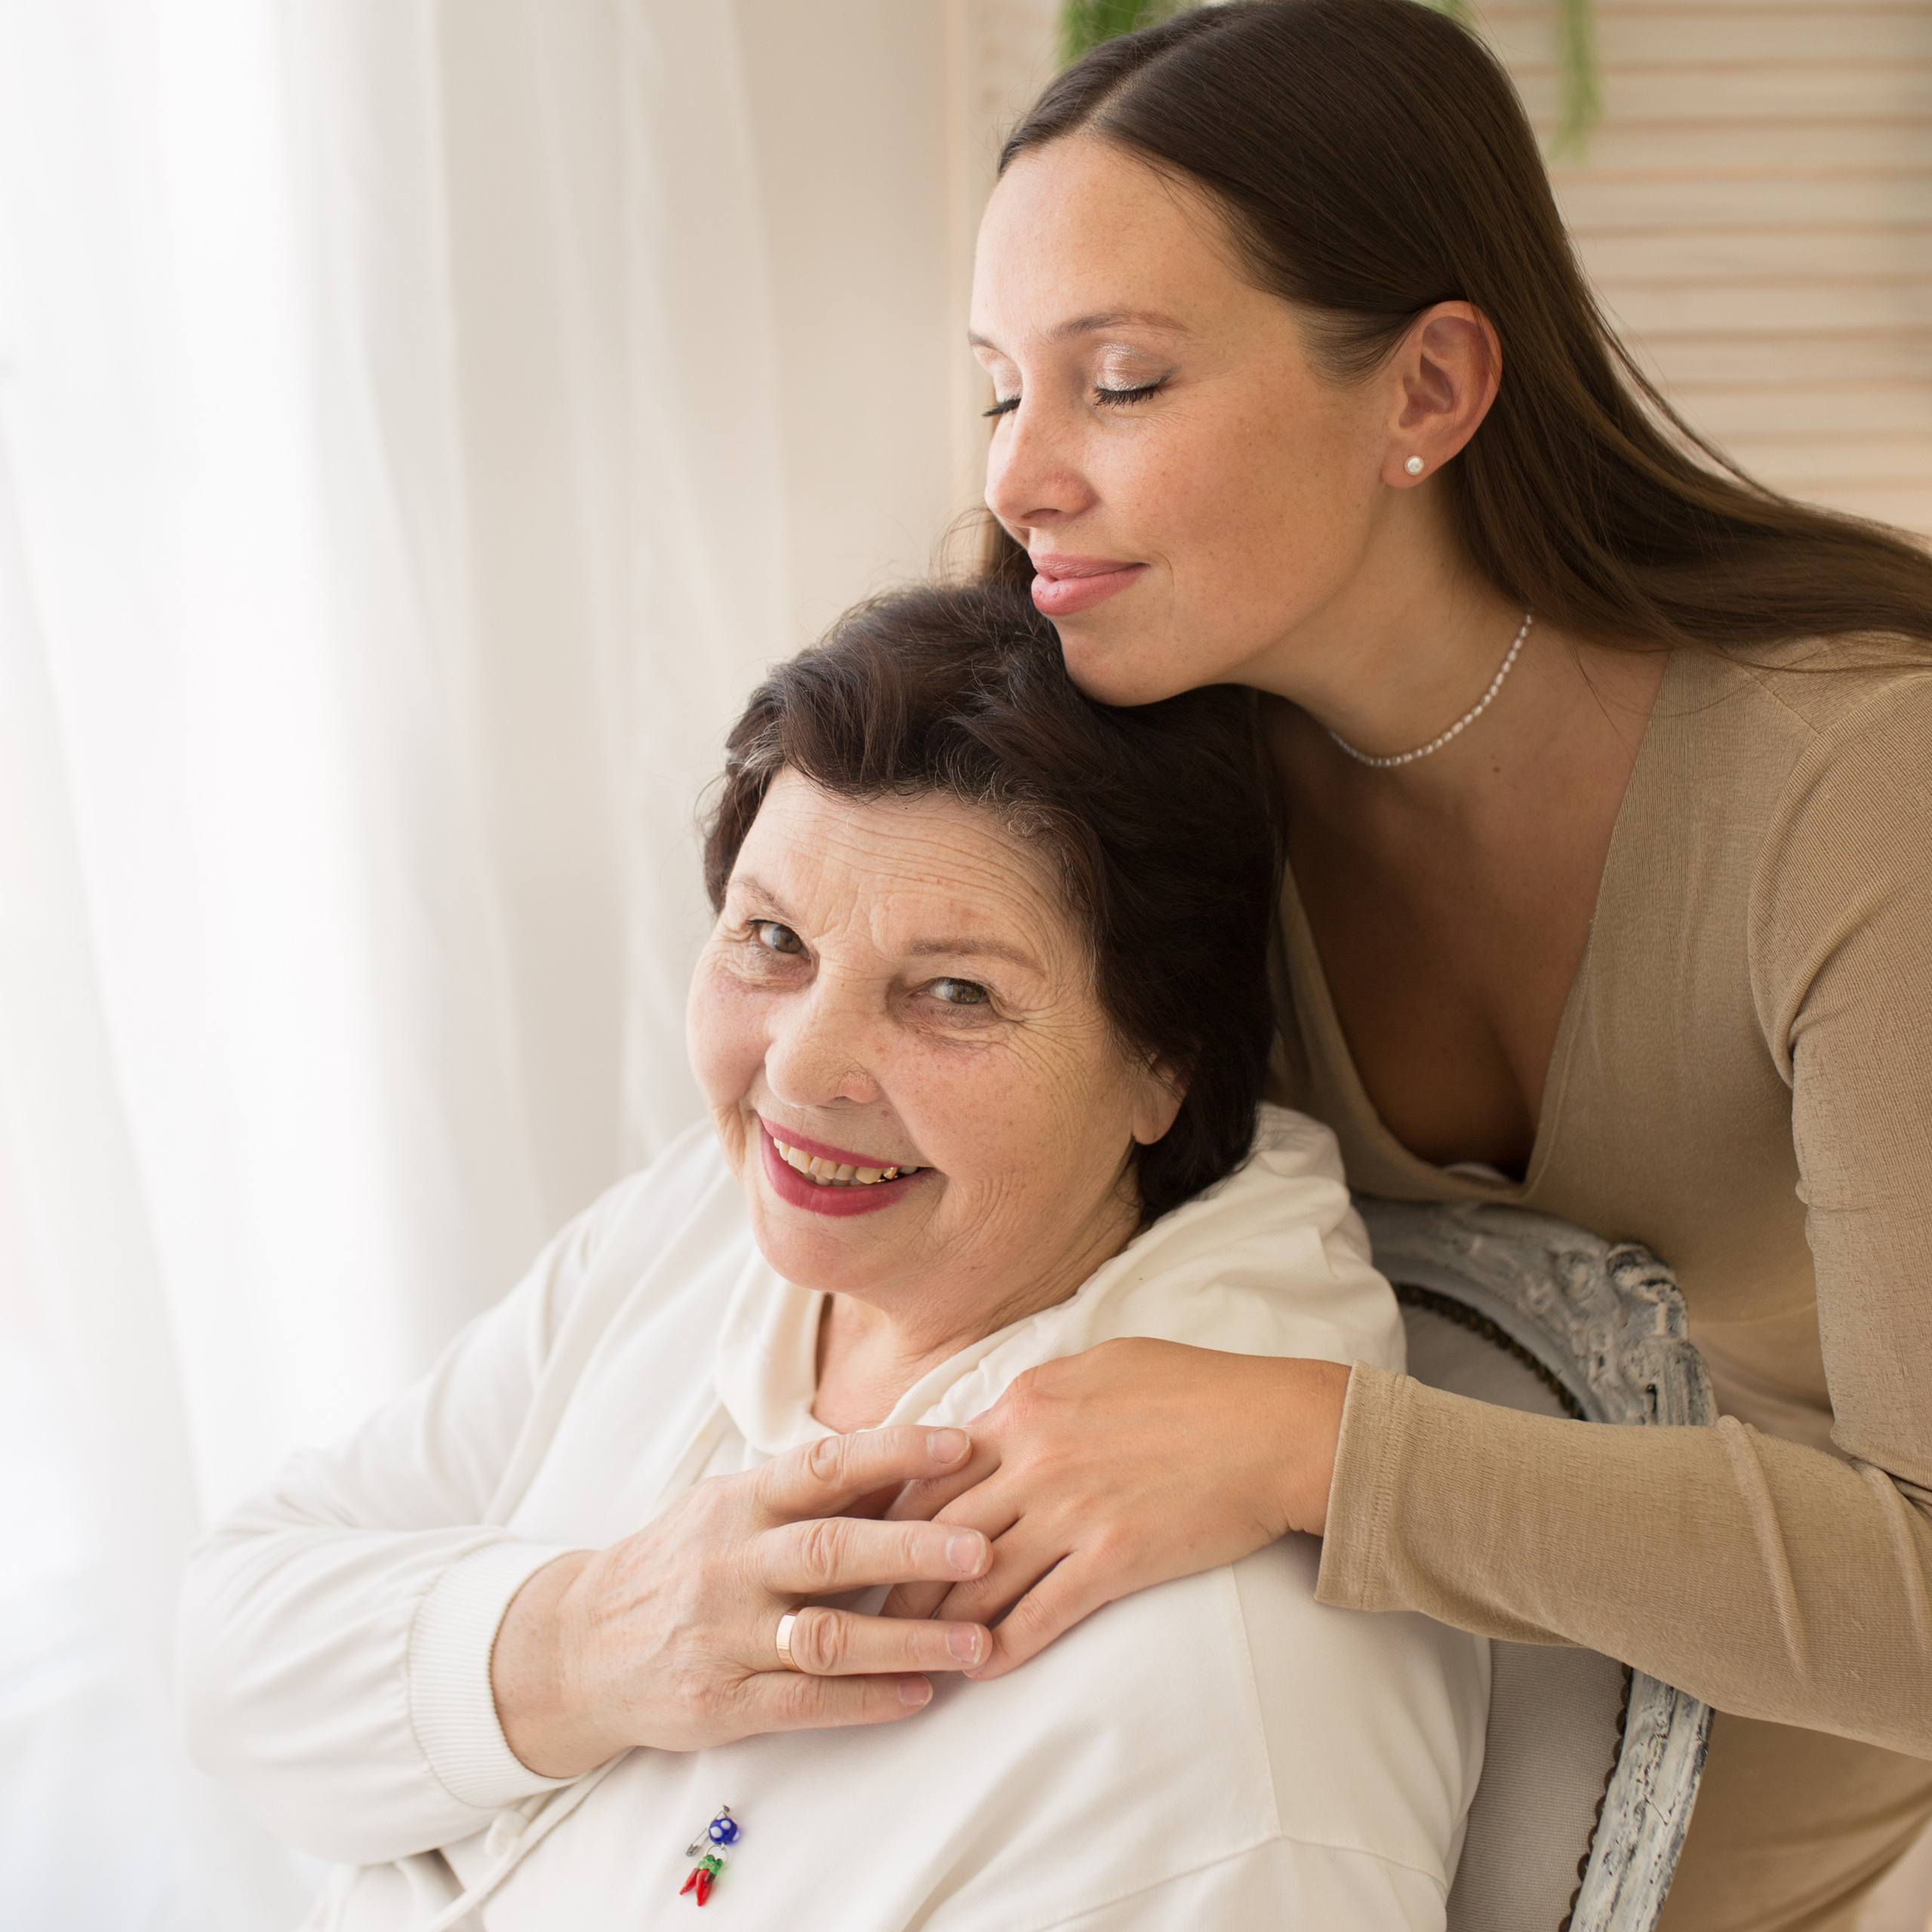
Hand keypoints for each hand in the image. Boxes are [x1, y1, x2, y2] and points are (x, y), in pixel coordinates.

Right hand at [491, 1426, 996, 1776]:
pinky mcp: (719, 1703)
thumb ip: (812, 1492)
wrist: (579, 1646)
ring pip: (827, 1635)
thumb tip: (908, 1457)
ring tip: (978, 1644)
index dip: (893, 1452)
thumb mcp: (732, 1508)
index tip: (961, 1446)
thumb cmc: (681, 1563)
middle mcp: (731, 1563)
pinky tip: (921, 1696)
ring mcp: (723, 1636)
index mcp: (740, 1502)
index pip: (823, 1465)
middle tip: (985, 1547)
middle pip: (832, 1548)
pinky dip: (868, 1700)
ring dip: (909, 1640)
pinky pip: (805, 1702)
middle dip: (914, 1547)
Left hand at [881, 1340, 1349, 1678]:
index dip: (889, 1512)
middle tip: (866, 1613)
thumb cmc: (1197, 1388)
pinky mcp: (1111, 1559)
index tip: (867, 1544)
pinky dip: (1001, 1648)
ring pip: (976, 1577)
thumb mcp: (1101, 1365)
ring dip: (937, 1622)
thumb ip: (1040, 1395)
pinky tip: (981, 1670)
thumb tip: (1003, 1417)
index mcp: (1024, 1405)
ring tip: (910, 1653)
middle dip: (894, 1576)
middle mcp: (1033, 1456)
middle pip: (935, 1529)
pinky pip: (1039, 1614)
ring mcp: (1070, 1510)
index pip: (930, 1467)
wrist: (1274, 1429)